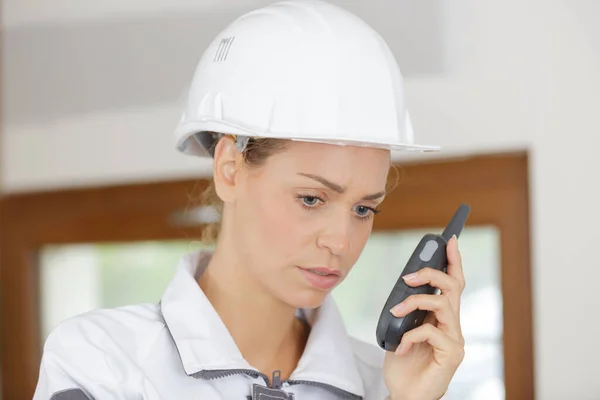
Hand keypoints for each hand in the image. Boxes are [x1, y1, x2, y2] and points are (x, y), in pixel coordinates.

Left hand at [383, 235, 465, 399]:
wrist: (404, 395)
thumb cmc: (404, 364)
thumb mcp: (401, 329)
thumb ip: (408, 310)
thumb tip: (404, 288)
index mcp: (442, 317)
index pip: (453, 284)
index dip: (453, 261)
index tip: (450, 240)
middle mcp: (453, 326)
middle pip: (453, 287)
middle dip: (431, 274)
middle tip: (408, 277)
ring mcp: (454, 340)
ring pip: (443, 305)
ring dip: (414, 302)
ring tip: (395, 312)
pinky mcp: (450, 355)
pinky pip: (431, 332)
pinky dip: (410, 335)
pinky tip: (399, 346)